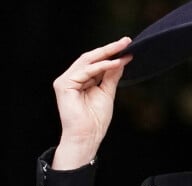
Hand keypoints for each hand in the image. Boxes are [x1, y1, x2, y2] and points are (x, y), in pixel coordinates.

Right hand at [52, 37, 132, 168]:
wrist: (87, 137)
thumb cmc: (96, 121)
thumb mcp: (107, 93)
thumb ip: (111, 76)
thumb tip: (120, 60)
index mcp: (81, 80)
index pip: (96, 62)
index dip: (111, 54)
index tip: (127, 47)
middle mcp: (71, 78)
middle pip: (91, 58)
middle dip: (110, 49)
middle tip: (126, 41)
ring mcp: (66, 80)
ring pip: (88, 62)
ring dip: (107, 55)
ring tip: (123, 50)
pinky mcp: (64, 85)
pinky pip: (85, 71)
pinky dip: (101, 67)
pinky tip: (115, 64)